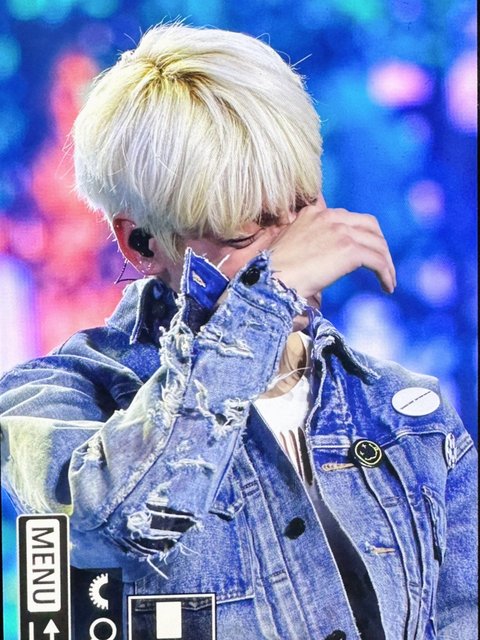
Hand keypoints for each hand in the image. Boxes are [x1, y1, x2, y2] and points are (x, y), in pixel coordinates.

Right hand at [269, 204, 395, 299]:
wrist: (271, 280)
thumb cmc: (274, 272)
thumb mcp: (289, 246)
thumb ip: (309, 243)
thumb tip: (321, 262)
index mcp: (315, 213)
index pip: (348, 218)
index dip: (361, 235)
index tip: (364, 252)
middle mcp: (330, 217)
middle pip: (369, 226)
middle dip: (379, 245)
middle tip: (382, 264)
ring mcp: (341, 232)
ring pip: (377, 244)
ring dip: (386, 262)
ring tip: (388, 280)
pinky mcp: (350, 250)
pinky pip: (378, 261)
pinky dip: (386, 274)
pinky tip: (387, 287)